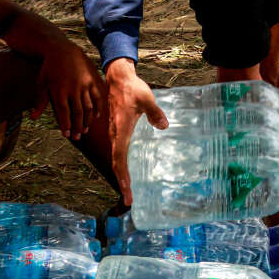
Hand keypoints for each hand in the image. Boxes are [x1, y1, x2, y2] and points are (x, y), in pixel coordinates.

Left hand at [35, 40, 105, 139]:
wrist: (63, 50)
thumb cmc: (49, 68)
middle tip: (78, 137)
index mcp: (59, 91)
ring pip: (88, 106)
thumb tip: (33, 118)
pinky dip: (98, 107)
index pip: (64, 113)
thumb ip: (40, 101)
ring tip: (86, 130)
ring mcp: (84, 84)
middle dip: (78, 127)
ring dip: (88, 120)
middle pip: (78, 112)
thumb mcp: (41, 83)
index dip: (66, 125)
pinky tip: (96, 117)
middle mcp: (73, 89)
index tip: (67, 135)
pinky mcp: (92, 80)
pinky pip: (97, 96)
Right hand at [106, 58, 167, 204]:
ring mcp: (115, 133)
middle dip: (122, 182)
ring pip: (116, 158)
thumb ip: (155, 113)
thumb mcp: (147, 99)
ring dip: (122, 175)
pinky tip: (129, 170)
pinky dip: (121, 164)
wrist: (118, 79)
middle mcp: (115, 135)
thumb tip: (164, 126)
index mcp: (121, 130)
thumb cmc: (132, 89)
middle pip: (117, 163)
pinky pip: (118, 151)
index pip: (120, 158)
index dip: (123, 176)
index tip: (127, 190)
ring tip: (128, 190)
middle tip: (129, 199)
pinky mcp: (117, 131)